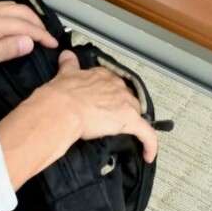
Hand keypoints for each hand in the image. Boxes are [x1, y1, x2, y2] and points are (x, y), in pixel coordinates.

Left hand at [0, 1, 56, 74]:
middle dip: (37, 21)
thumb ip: (5, 49)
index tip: (53, 44)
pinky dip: (10, 12)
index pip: (25, 25)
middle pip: (20, 9)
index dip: (42, 35)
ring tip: (32, 28)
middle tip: (46, 36)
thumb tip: (29, 42)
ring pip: (9, 5)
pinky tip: (8, 22)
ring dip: (24, 15)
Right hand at [35, 53, 157, 159]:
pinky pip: (147, 133)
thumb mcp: (65, 74)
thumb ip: (69, 64)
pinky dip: (150, 144)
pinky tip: (148, 155)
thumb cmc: (61, 95)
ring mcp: (125, 103)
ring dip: (134, 124)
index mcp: (103, 76)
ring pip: (138, 114)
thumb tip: (67, 55)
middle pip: (128, 98)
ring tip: (127, 136)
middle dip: (123, 109)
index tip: (108, 103)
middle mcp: (117, 86)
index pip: (114, 84)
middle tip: (113, 121)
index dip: (112, 95)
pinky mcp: (130, 121)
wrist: (62, 109)